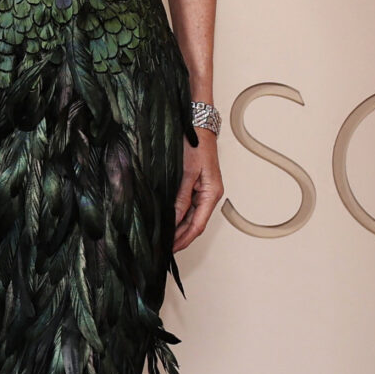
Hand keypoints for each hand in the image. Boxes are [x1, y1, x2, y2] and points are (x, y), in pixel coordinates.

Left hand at [173, 128, 222, 250]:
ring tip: (164, 239)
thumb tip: (174, 218)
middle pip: (195, 224)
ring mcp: (203, 191)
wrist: (197, 124)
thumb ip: (181, 197)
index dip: (184, 239)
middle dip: (180, 238)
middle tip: (163, 248)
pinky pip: (188, 206)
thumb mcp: (186, 173)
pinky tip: (168, 221)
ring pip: (191, 217)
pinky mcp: (196, 185)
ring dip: (179, 229)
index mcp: (211, 194)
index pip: (197, 225)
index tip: (170, 249)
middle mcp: (209, 195)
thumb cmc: (195, 144)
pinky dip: (179, 216)